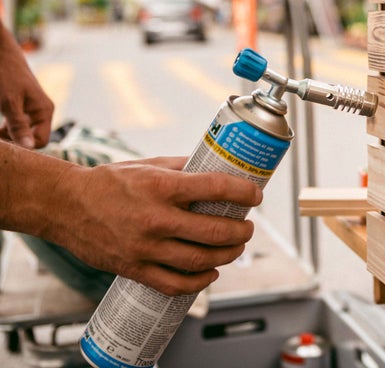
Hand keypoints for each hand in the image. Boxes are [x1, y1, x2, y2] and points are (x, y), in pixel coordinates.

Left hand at [0, 25, 53, 147]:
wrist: (1, 54)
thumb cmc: (6, 76)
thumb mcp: (9, 103)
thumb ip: (18, 125)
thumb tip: (28, 147)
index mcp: (45, 111)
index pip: (40, 141)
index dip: (24, 145)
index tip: (5, 143)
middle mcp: (41, 112)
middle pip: (31, 138)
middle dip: (14, 140)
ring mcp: (31, 110)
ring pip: (22, 132)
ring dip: (8, 135)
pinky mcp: (21, 107)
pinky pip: (17, 125)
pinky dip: (6, 128)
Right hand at [47, 156, 262, 295]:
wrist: (64, 205)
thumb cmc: (108, 182)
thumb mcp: (148, 164)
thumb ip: (184, 168)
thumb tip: (218, 168)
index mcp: (161, 186)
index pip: (215, 188)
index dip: (243, 193)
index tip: (255, 196)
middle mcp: (155, 218)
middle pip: (213, 231)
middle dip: (241, 232)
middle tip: (247, 227)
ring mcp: (144, 247)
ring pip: (200, 260)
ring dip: (227, 256)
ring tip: (235, 248)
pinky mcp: (134, 269)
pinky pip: (174, 284)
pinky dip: (199, 282)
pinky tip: (210, 273)